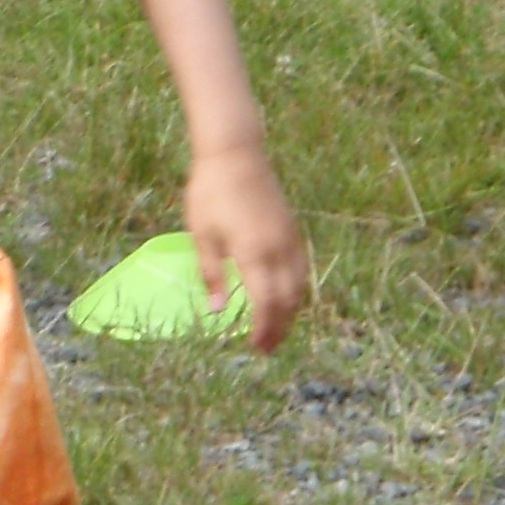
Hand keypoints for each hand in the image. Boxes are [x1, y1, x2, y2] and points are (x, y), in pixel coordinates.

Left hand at [184, 144, 306, 352]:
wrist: (235, 155)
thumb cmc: (211, 194)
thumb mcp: (202, 236)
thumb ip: (211, 274)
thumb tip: (217, 311)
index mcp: (254, 253)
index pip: (266, 303)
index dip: (264, 329)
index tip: (256, 347)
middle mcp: (279, 249)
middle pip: (288, 299)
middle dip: (280, 327)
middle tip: (267, 349)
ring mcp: (290, 238)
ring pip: (300, 285)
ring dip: (291, 312)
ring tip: (278, 330)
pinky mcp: (293, 229)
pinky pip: (302, 267)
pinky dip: (297, 289)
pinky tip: (287, 298)